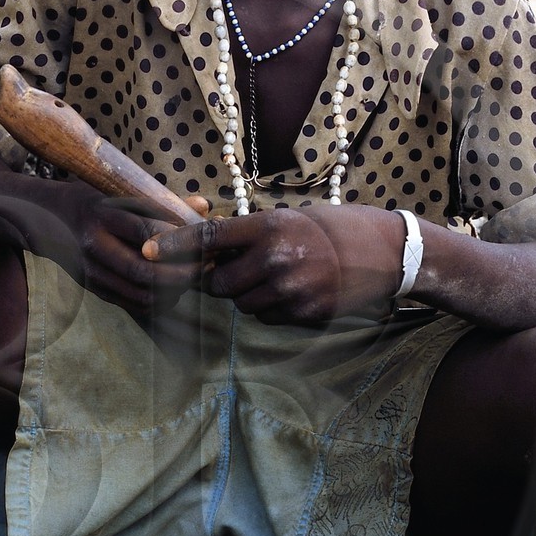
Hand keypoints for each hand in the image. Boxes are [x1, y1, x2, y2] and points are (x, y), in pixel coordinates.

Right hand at [48, 181, 213, 314]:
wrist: (48, 219)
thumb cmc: (93, 202)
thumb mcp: (121, 194)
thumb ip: (163, 203)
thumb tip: (204, 206)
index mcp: (100, 215)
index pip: (145, 231)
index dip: (179, 240)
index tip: (205, 241)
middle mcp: (93, 246)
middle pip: (145, 271)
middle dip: (184, 273)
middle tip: (207, 266)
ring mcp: (92, 272)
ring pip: (142, 293)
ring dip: (175, 289)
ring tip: (194, 276)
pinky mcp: (95, 289)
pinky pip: (134, 303)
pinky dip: (160, 300)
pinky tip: (174, 288)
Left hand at [145, 205, 406, 325]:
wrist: (389, 251)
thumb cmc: (335, 227)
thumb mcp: (291, 218)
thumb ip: (250, 235)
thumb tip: (208, 254)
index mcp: (270, 227)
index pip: (209, 238)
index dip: (174, 245)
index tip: (146, 250)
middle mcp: (277, 259)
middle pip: (218, 285)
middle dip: (221, 281)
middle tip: (241, 269)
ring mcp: (292, 291)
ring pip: (243, 305)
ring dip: (249, 295)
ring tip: (280, 276)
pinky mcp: (307, 315)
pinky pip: (270, 317)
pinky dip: (276, 308)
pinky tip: (300, 290)